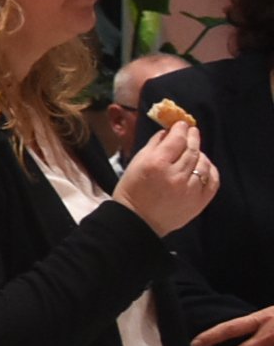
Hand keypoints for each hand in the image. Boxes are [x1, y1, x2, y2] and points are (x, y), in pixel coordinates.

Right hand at [113, 119, 216, 236]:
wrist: (138, 221)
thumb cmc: (132, 189)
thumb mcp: (136, 162)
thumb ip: (154, 144)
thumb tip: (168, 132)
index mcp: (157, 163)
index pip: (177, 139)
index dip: (181, 129)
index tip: (182, 124)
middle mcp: (176, 175)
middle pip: (191, 149)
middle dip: (192, 137)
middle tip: (192, 131)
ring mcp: (190, 189)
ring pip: (203, 162)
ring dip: (200, 153)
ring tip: (195, 150)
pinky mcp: (199, 201)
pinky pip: (213, 180)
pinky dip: (211, 169)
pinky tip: (204, 165)